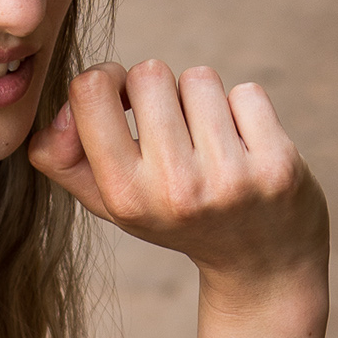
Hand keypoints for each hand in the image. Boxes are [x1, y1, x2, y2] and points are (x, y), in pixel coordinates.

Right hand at [29, 60, 327, 300]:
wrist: (261, 264)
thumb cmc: (177, 217)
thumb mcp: (112, 202)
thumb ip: (64, 158)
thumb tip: (59, 112)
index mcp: (125, 195)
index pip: (90, 88)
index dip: (107, 80)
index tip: (125, 102)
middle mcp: (176, 189)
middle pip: (148, 73)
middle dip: (161, 92)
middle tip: (178, 135)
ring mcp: (230, 178)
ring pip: (199, 78)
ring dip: (204, 102)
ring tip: (212, 146)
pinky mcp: (277, 166)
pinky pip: (246, 93)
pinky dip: (246, 112)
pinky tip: (247, 151)